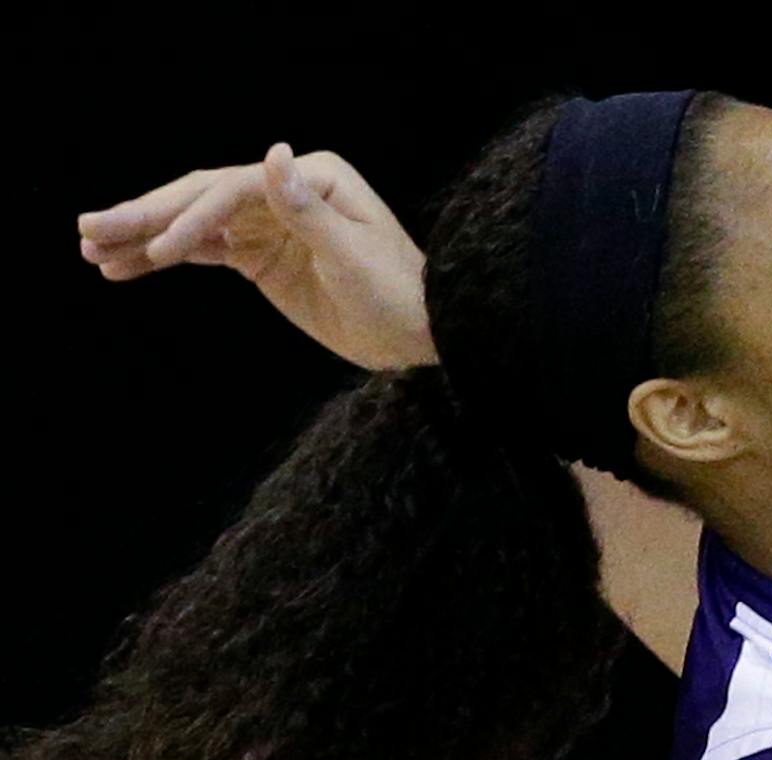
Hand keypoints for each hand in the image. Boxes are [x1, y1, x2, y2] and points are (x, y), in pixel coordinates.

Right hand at [77, 143, 433, 370]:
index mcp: (312, 177)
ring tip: (89, 250)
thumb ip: (309, 211)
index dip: (192, 218)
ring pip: (194, 222)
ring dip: (143, 235)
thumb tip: (273, 152)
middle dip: (145, 215)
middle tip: (88, 230)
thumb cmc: (399, 295)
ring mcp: (269, 221)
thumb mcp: (356, 258)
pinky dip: (164, 258)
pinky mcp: (261, 253)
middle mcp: (285, 188)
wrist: (421, 333)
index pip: (235, 189)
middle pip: (203, 197)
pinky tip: (124, 267)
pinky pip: (204, 251)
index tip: (157, 250)